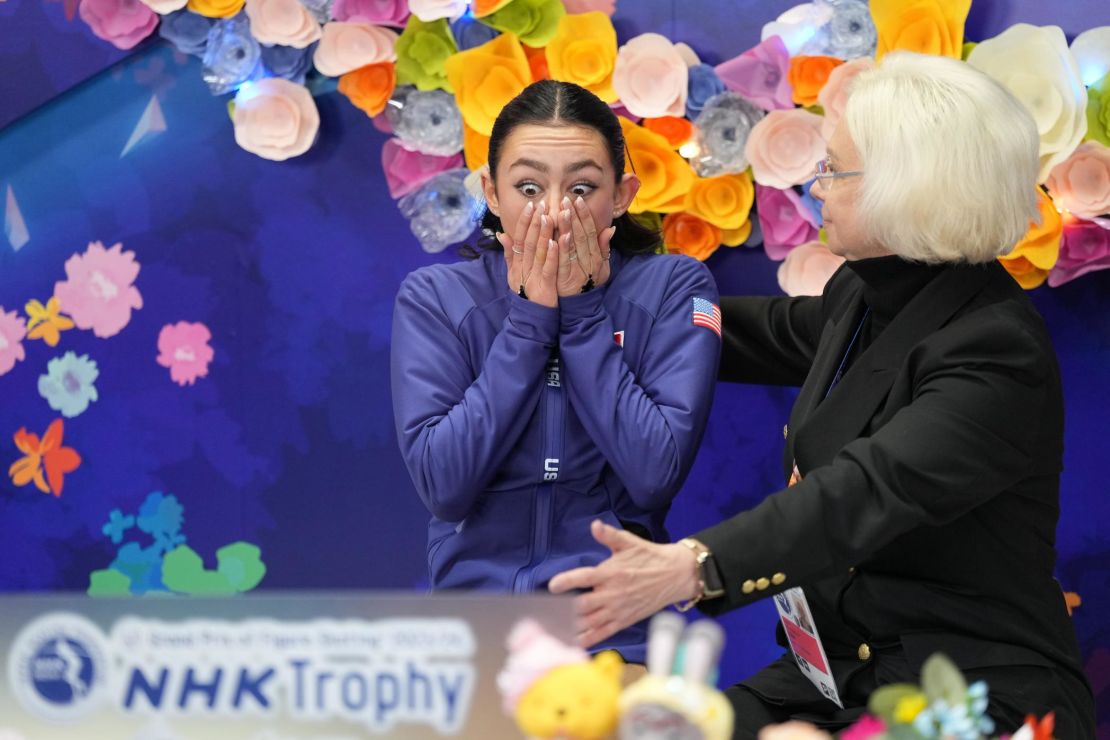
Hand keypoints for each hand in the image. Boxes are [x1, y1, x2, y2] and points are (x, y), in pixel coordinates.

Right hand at [497, 201, 558, 307]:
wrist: (530, 318)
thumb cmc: (525, 293)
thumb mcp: (514, 273)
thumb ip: (509, 253)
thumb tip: (501, 234)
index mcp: (517, 263)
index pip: (520, 238)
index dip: (525, 221)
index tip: (531, 205)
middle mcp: (524, 267)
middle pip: (529, 241)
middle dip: (535, 222)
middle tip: (541, 204)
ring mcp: (534, 276)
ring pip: (539, 252)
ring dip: (544, 234)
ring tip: (549, 217)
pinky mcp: (545, 286)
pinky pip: (549, 268)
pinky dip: (552, 255)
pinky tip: (556, 242)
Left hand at [548, 519, 699, 647]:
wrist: (675, 575)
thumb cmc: (650, 556)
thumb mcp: (630, 542)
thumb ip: (609, 535)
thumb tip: (594, 525)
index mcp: (611, 573)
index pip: (584, 578)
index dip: (567, 582)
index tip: (552, 586)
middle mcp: (612, 594)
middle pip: (583, 606)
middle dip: (563, 610)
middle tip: (543, 614)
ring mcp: (618, 609)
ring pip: (590, 622)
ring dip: (570, 626)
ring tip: (551, 630)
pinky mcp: (624, 620)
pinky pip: (603, 633)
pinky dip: (588, 639)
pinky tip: (572, 643)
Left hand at [557, 196, 615, 297]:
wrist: (581, 308)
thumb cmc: (589, 283)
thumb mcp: (601, 267)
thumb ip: (604, 248)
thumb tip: (610, 228)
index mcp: (596, 256)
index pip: (590, 232)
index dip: (585, 216)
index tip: (578, 200)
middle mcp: (588, 262)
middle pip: (580, 236)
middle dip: (574, 217)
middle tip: (566, 200)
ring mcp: (576, 270)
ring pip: (571, 246)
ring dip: (565, 229)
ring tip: (559, 212)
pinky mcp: (564, 279)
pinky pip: (562, 262)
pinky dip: (560, 250)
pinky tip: (555, 238)